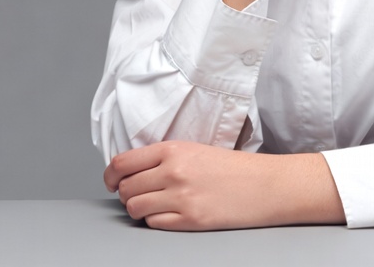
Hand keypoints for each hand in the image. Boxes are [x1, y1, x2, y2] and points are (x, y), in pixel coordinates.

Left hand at [104, 141, 344, 230]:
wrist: (262, 184)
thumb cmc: (232, 167)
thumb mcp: (195, 150)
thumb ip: (164, 157)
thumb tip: (132, 171)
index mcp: (173, 149)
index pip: (123, 162)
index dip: (110, 175)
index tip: (111, 181)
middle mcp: (173, 171)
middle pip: (126, 188)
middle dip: (126, 193)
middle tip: (137, 193)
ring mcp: (180, 197)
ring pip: (135, 208)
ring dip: (139, 209)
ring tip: (153, 204)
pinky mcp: (189, 220)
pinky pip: (153, 223)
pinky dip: (155, 220)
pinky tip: (169, 213)